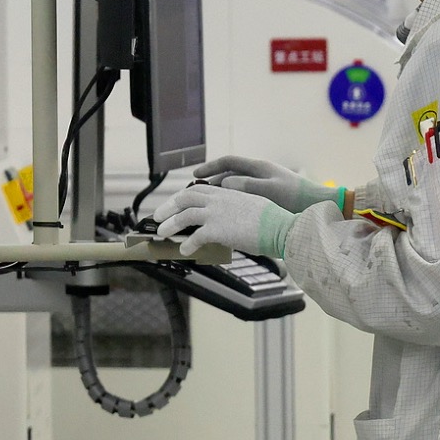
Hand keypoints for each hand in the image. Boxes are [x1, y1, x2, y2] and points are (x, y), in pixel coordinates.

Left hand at [153, 183, 298, 257]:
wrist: (281, 227)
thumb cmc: (274, 219)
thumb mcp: (253, 205)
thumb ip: (238, 208)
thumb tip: (231, 219)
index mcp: (228, 192)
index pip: (199, 189)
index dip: (184, 196)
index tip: (176, 203)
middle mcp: (220, 199)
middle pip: (185, 198)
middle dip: (169, 206)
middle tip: (158, 216)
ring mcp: (217, 213)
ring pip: (184, 215)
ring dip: (170, 224)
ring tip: (162, 233)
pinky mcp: (218, 229)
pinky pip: (195, 237)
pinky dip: (187, 244)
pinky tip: (185, 251)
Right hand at [192, 155, 341, 213]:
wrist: (318, 206)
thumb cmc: (296, 197)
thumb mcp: (270, 190)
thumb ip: (246, 186)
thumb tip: (224, 184)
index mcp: (259, 168)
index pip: (229, 162)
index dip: (210, 167)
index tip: (195, 176)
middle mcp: (259, 174)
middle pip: (229, 175)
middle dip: (212, 183)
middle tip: (195, 195)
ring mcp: (263, 187)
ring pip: (235, 188)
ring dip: (221, 196)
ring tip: (206, 208)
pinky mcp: (267, 200)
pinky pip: (243, 199)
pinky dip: (232, 205)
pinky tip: (225, 217)